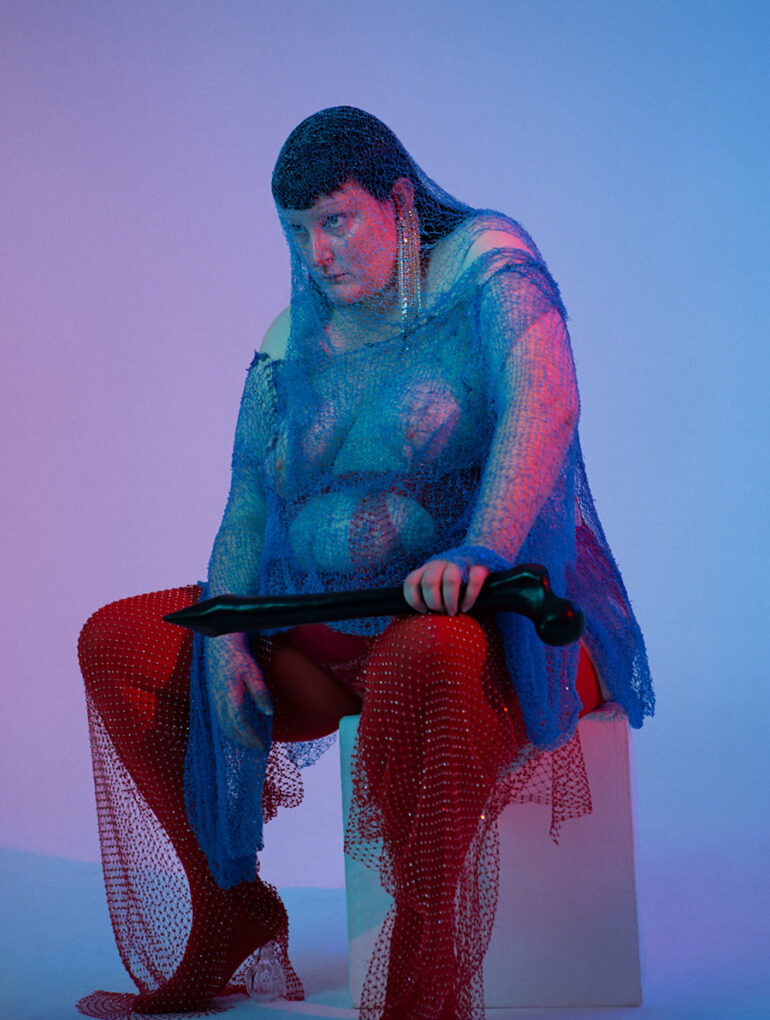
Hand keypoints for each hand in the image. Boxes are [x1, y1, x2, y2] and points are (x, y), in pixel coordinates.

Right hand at [205, 634, 272, 749]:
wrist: (219, 646)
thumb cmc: (238, 658)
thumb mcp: (253, 672)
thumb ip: (260, 692)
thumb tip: (268, 712)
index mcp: (230, 696)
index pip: (240, 724)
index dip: (250, 737)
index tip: (261, 746)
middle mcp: (219, 701)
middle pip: (230, 729)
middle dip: (244, 741)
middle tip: (257, 748)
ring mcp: (214, 700)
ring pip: (223, 726)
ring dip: (235, 738)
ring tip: (249, 743)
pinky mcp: (212, 698)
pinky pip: (219, 720)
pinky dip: (229, 729)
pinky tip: (237, 730)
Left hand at [403, 559, 489, 615]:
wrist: (478, 558)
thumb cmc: (450, 580)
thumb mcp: (432, 584)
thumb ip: (417, 595)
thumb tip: (391, 612)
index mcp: (426, 569)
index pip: (411, 581)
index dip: (414, 599)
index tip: (422, 611)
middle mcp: (440, 564)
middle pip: (430, 581)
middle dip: (433, 602)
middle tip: (440, 612)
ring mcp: (460, 563)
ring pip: (451, 579)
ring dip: (450, 600)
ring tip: (452, 612)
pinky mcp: (479, 566)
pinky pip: (474, 579)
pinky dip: (470, 596)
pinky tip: (466, 607)